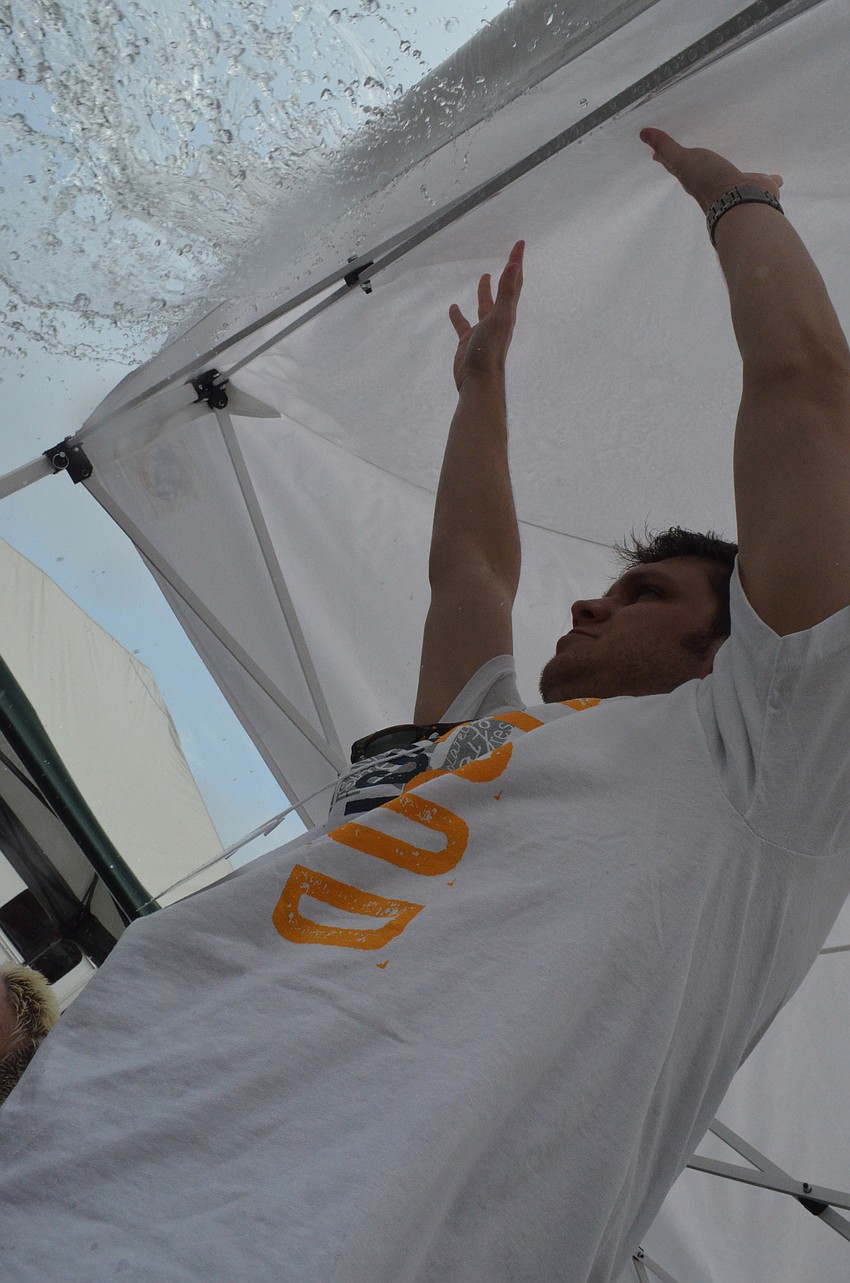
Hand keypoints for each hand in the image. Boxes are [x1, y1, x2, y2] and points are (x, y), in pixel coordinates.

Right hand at [449, 240, 524, 391]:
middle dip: (507, 273)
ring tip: (483, 276)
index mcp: (507, 313)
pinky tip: (453, 308)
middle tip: (510, 257)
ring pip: (484, 305)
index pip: (514, 281)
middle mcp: (497, 319)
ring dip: (485, 291)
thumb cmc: (490, 350)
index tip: (520, 243)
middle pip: (504, 291)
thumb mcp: (499, 317)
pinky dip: (458, 315)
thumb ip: (506, 292)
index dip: (517, 262)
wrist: (478, 382)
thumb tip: (514, 266)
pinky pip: (463, 324)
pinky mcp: (468, 341)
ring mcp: (483, 330)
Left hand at [640, 127, 782, 212]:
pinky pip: (765, 181)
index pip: (676, 164)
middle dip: (699, 164)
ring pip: (736, 176)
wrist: (740, 202)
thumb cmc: (709, 181)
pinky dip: (769, 179)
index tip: (657, 155)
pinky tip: (775, 178)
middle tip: (694, 156)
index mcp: (695, 177)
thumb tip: (642, 133)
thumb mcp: (682, 160)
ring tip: (737, 168)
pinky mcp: (760, 188)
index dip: (667, 158)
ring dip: (735, 173)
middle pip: (704, 171)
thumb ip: (666, 147)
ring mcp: (738, 187)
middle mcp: (715, 184)